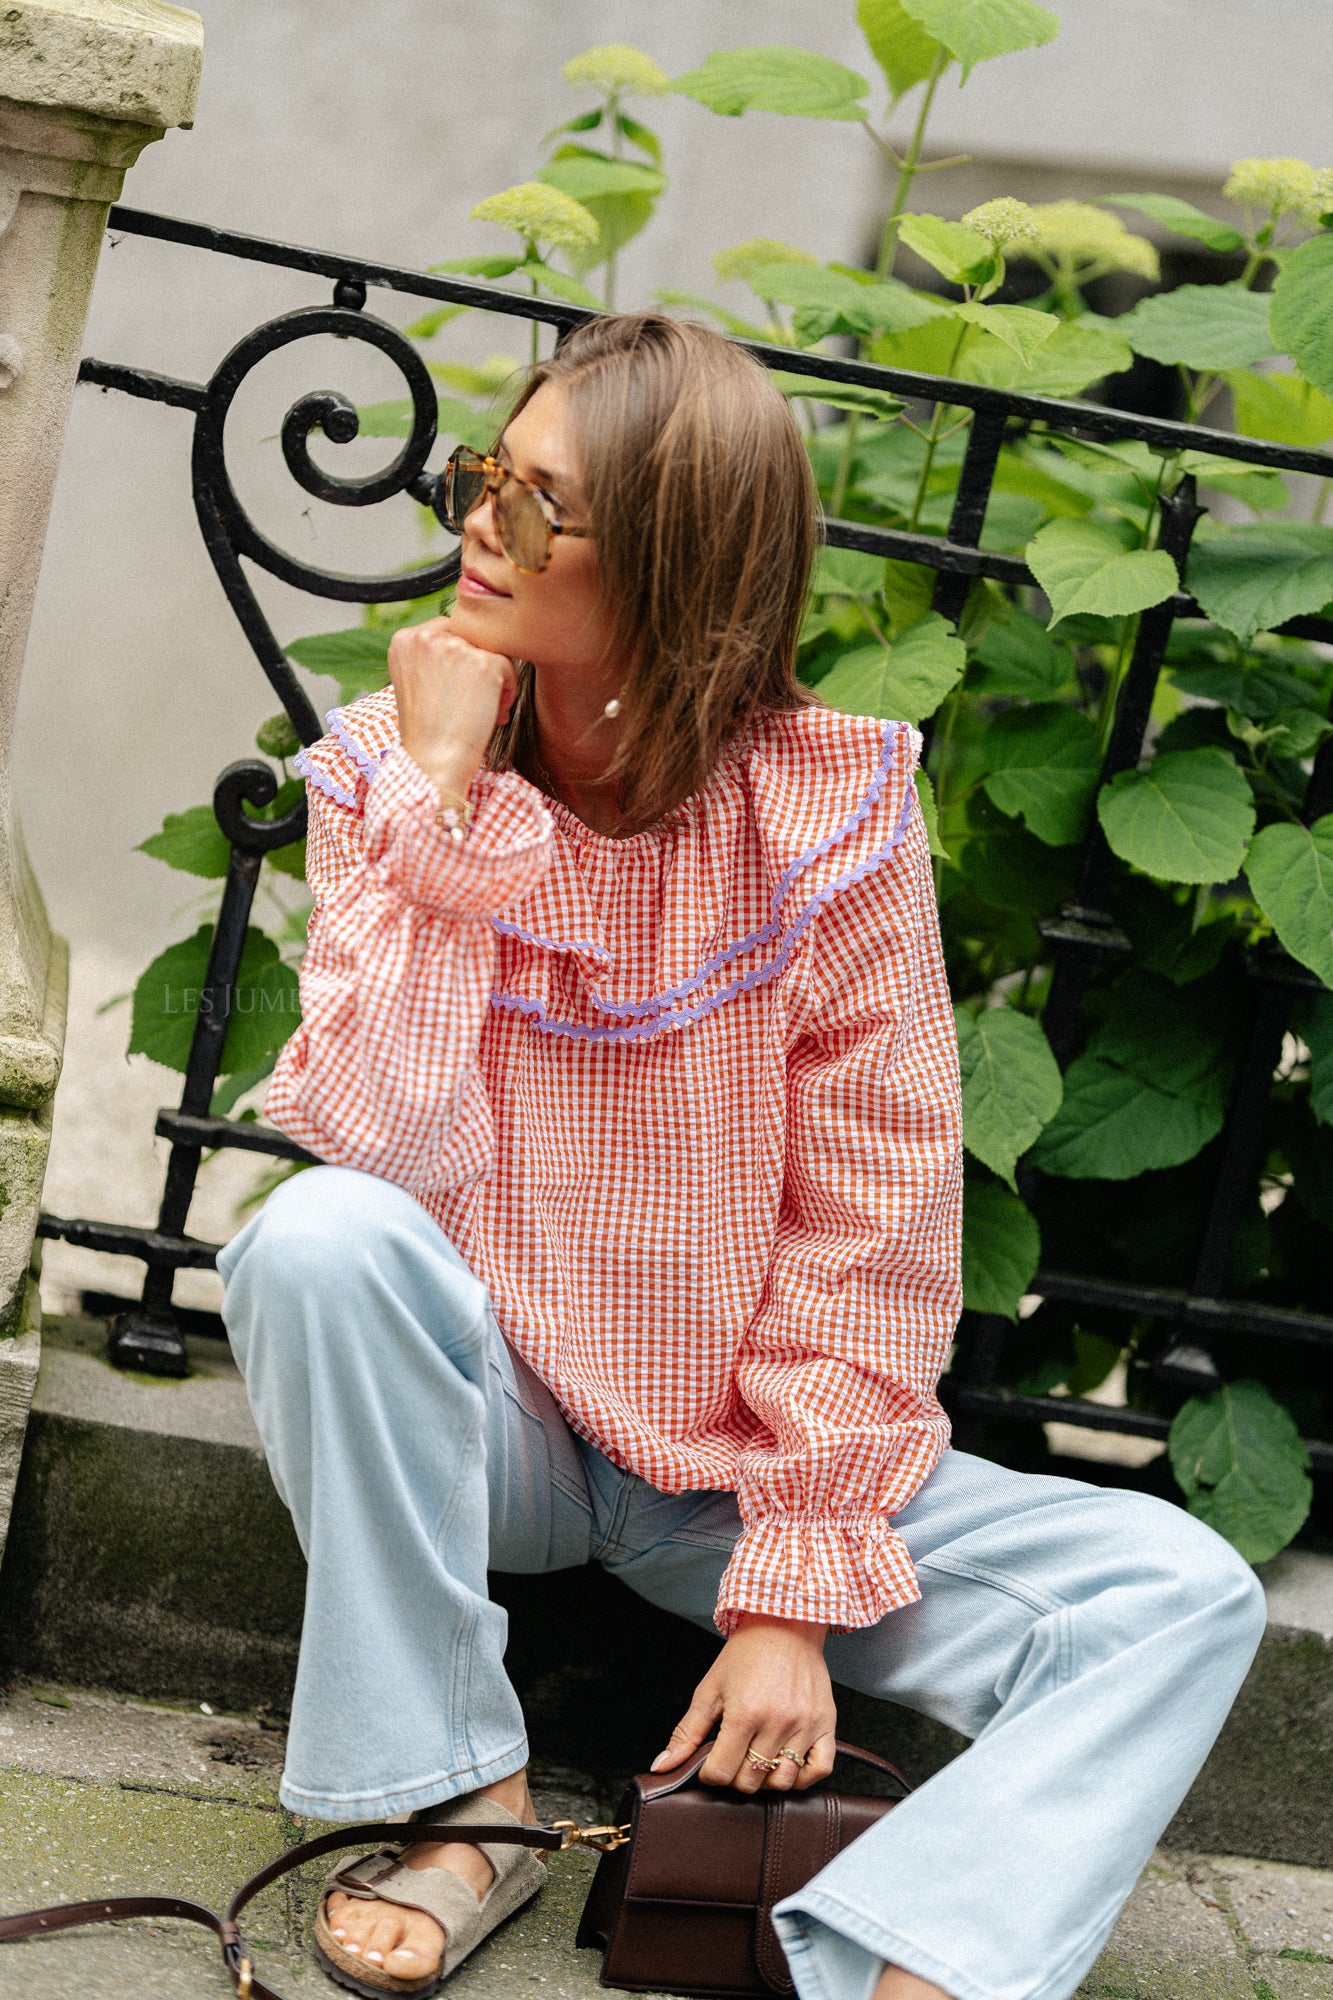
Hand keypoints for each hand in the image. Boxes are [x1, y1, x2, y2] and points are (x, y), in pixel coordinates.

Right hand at [388, 615, 516, 799]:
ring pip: (491, 651)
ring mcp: (455, 648)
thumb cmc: (429, 730)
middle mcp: (426, 637)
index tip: (454, 691)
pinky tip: (494, 714)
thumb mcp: (418, 681)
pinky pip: (508, 666)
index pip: (448, 630)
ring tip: (483, 710)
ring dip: (494, 680)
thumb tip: (475, 640)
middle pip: (471, 638)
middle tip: (470, 703)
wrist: (434, 761)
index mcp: (405, 639)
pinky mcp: (483, 663)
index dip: (459, 661)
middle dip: (477, 668)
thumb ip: (435, 654)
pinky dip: (508, 691)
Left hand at [651, 1615, 836, 1793]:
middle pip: (750, 1782)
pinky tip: (786, 1762)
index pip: (721, 1772)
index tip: (710, 1763)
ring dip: (765, 1779)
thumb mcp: (710, 1688)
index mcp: (744, 1712)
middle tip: (732, 1757)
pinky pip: (820, 1770)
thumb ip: (687, 1732)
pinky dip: (802, 1777)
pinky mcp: (827, 1723)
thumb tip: (663, 1766)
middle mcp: (777, 1721)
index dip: (709, 1774)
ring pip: (782, 1782)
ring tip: (757, 1759)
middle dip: (734, 1776)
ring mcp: (805, 1724)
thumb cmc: (746, 1653)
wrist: (785, 1623)